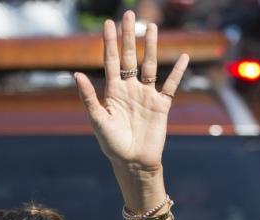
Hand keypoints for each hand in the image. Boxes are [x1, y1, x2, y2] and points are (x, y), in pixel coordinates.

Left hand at [74, 10, 187, 173]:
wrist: (133, 164)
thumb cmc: (113, 146)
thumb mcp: (98, 121)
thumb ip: (89, 97)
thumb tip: (76, 74)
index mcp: (113, 92)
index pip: (111, 61)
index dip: (109, 42)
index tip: (108, 23)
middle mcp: (130, 90)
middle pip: (129, 57)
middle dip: (129, 36)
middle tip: (129, 14)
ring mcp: (146, 96)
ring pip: (150, 65)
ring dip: (151, 47)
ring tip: (152, 27)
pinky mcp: (161, 105)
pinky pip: (171, 85)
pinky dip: (178, 71)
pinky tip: (183, 57)